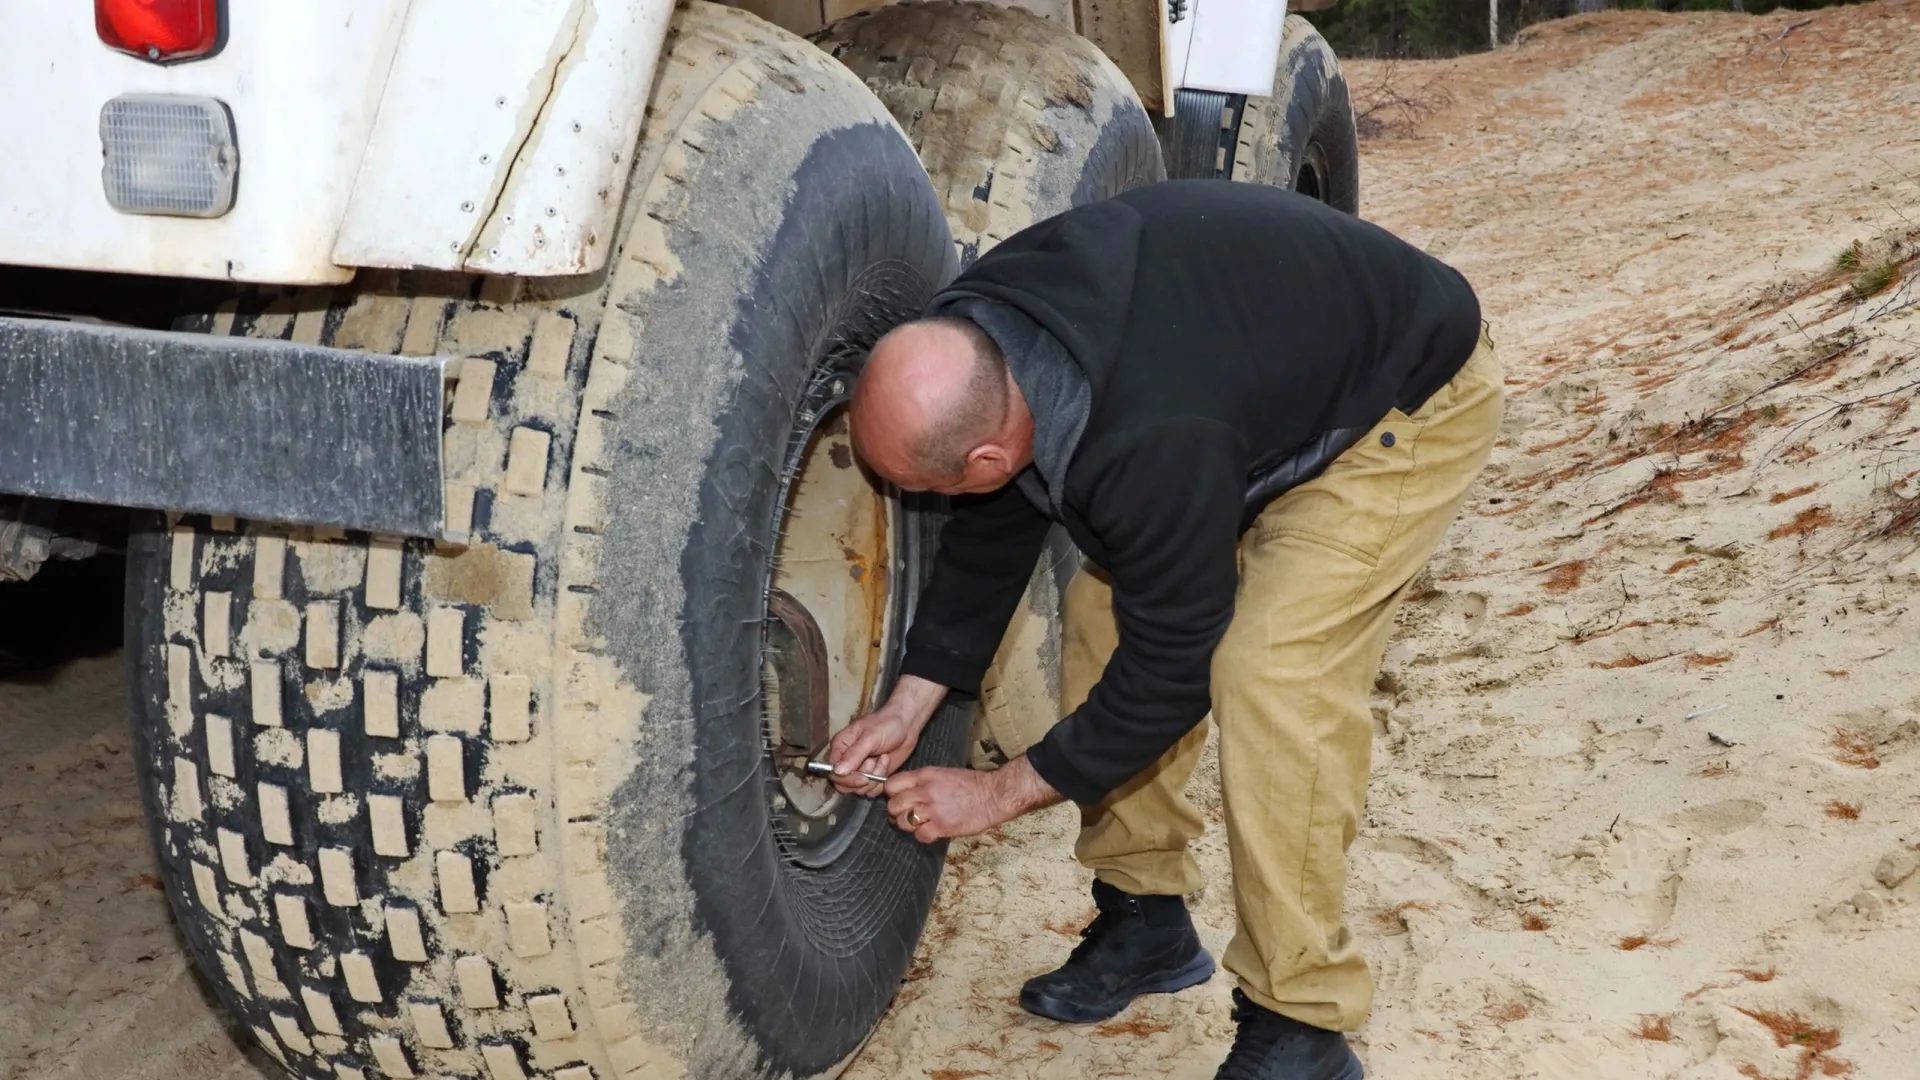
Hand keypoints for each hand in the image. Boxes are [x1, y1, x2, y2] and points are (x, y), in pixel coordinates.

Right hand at [826, 709, 921, 797]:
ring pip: (859, 789)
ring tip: (882, 759)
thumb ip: (854, 754)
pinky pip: (871, 790)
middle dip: (861, 780)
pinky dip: (880, 781)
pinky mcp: (872, 777)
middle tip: (873, 763)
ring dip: (873, 778)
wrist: (906, 726)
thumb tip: (837, 770)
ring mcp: (859, 770)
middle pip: (843, 785)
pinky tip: (885, 762)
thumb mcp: (870, 737)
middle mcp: (846, 760)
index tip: (863, 777)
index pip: (832, 772)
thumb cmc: (886, 724)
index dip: (846, 779)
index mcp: (840, 747)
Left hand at [884, 755, 1061, 842]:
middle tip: (906, 813)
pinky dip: (923, 835)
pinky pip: (919, 835)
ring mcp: (933, 809)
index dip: (892, 794)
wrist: (993, 795)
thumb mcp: (943, 773)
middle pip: (893, 805)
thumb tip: (905, 792)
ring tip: (918, 823)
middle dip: (897, 811)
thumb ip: (923, 781)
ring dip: (908, 824)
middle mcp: (926, 791)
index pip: (892, 784)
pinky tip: (932, 831)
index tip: (897, 798)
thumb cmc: (971, 784)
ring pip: (903, 821)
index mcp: (925, 775)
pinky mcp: (942, 826)